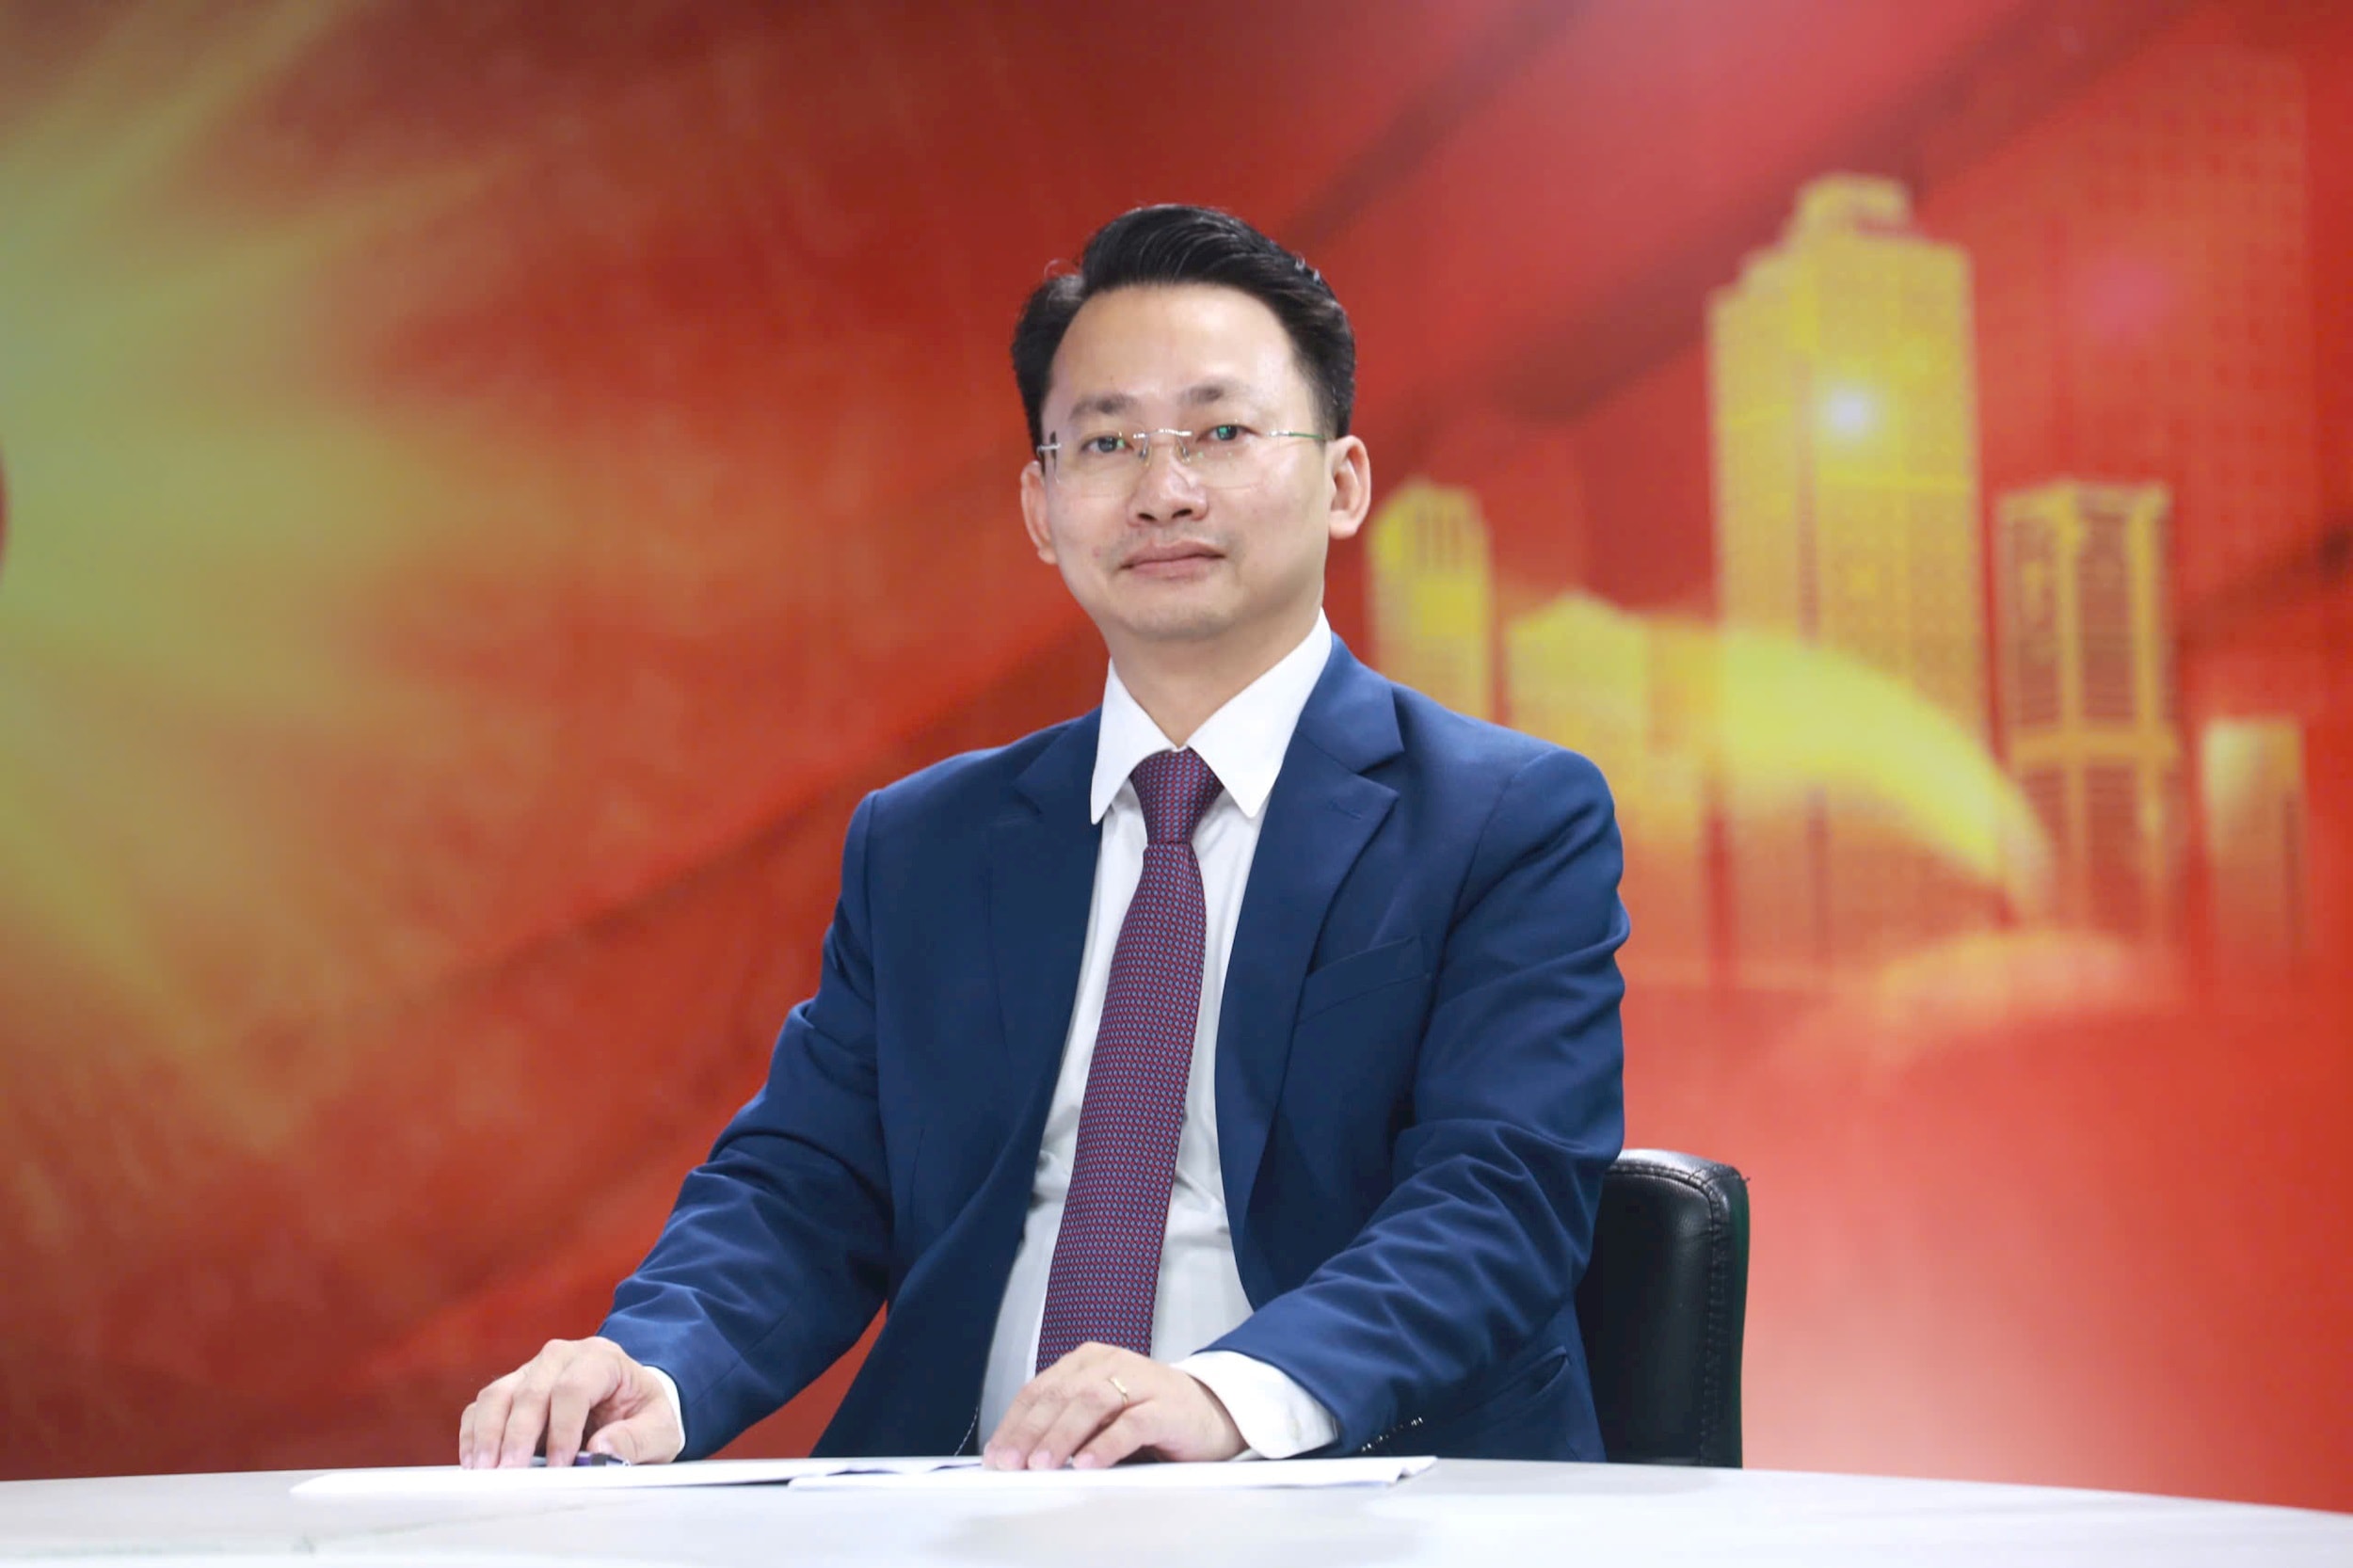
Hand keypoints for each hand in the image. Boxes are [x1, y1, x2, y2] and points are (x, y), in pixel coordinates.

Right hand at [458, 1336, 683, 1467]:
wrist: (628, 1407)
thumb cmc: (642, 1417)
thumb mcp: (659, 1430)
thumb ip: (637, 1440)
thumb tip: (602, 1450)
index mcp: (601, 1359)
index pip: (574, 1388)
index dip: (563, 1428)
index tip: (558, 1465)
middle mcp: (561, 1357)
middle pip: (531, 1391)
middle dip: (518, 1436)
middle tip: (509, 1475)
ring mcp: (530, 1371)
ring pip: (498, 1395)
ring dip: (488, 1435)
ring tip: (486, 1472)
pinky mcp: (510, 1390)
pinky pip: (482, 1406)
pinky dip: (474, 1434)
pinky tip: (475, 1463)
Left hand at [982, 1343, 1244, 1470]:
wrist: (1213, 1412)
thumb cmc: (1150, 1416)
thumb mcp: (1101, 1416)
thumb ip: (1067, 1425)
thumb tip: (1020, 1456)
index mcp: (1088, 1361)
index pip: (1041, 1389)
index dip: (1015, 1421)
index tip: (996, 1453)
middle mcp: (1111, 1363)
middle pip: (1062, 1394)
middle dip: (1031, 1431)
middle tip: (1011, 1462)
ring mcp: (1140, 1381)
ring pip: (1092, 1402)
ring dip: (1062, 1435)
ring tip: (1042, 1464)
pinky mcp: (1166, 1406)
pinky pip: (1132, 1422)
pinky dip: (1107, 1443)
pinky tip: (1089, 1463)